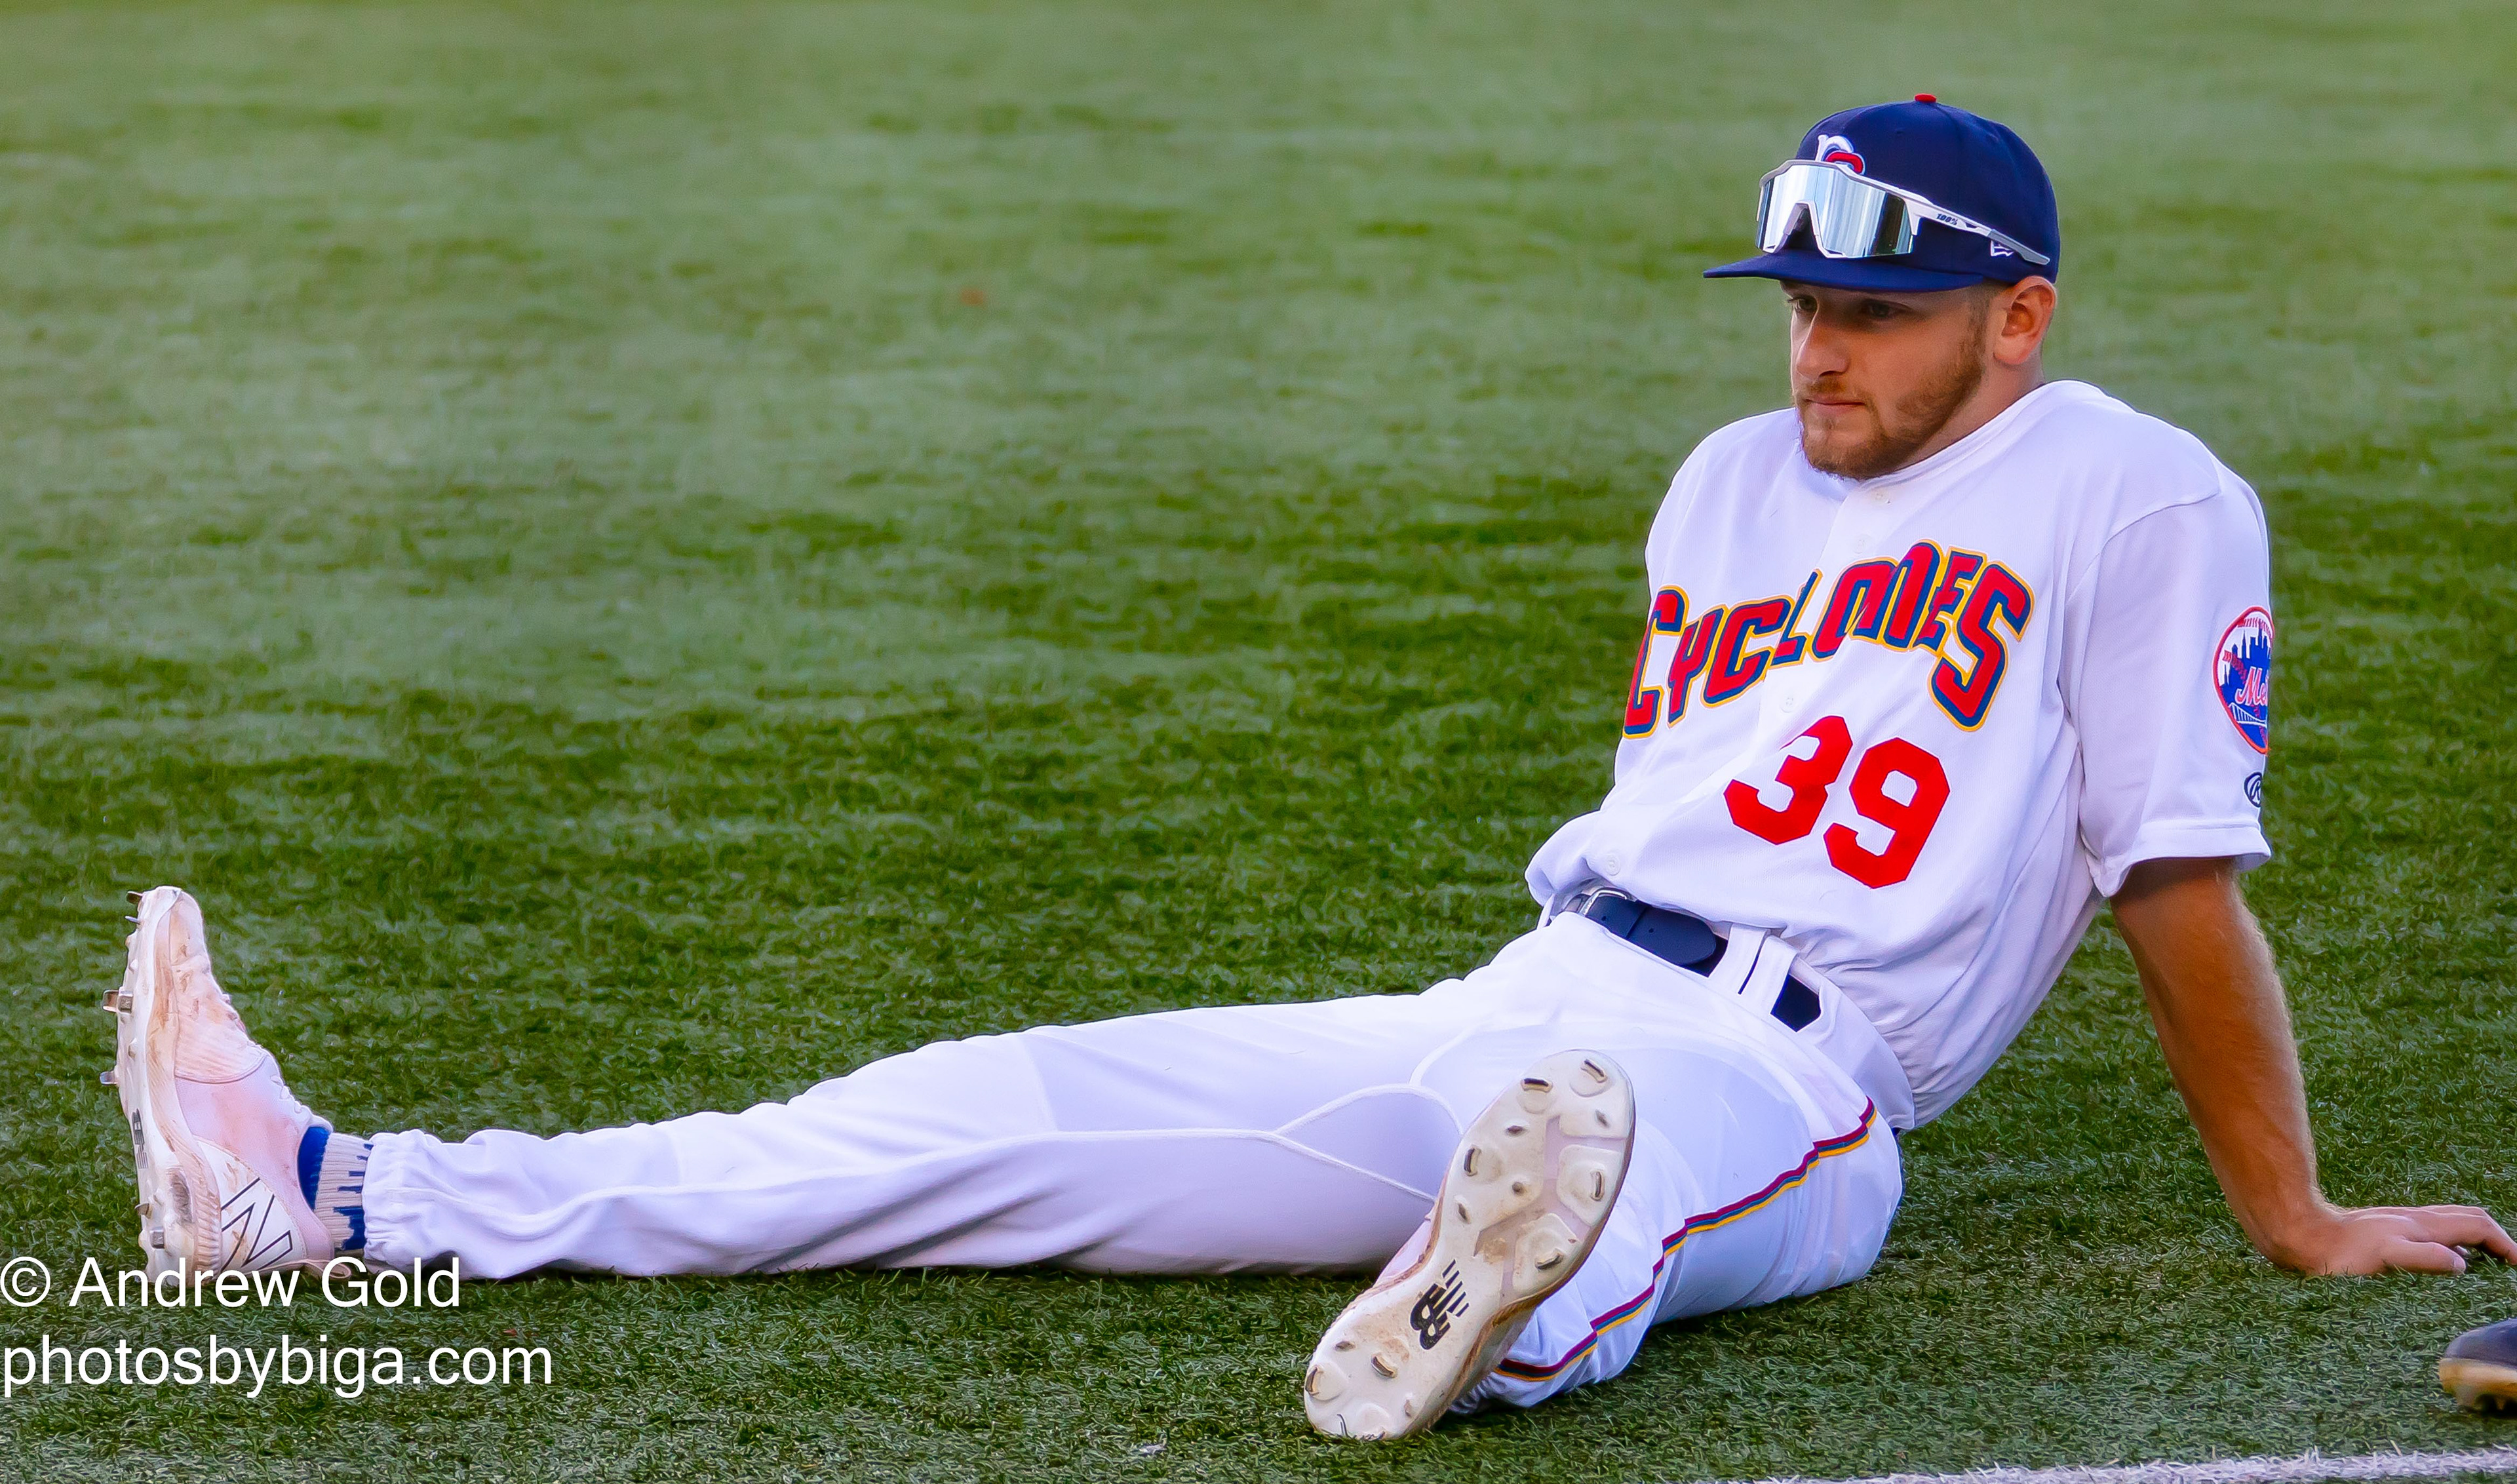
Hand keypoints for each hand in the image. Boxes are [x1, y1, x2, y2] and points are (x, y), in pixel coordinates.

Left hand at [2267, 1203, 2516, 1275]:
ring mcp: (2400, 1224)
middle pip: (2468, 1219)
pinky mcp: (2386, 1233)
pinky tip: (2445, 1261)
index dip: (2506, 1243)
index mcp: (2422, 1225)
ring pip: (2450, 1223)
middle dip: (2496, 1235)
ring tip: (2489, 1260)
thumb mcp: (2385, 1255)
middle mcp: (2415, 1220)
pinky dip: (2450, 1244)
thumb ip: (2424, 1257)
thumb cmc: (2338, 1252)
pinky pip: (2431, 1234)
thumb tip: (2462, 1264)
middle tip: (2512, 1260)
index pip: (2478, 1226)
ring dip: (2475, 1237)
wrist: (2299, 1236)